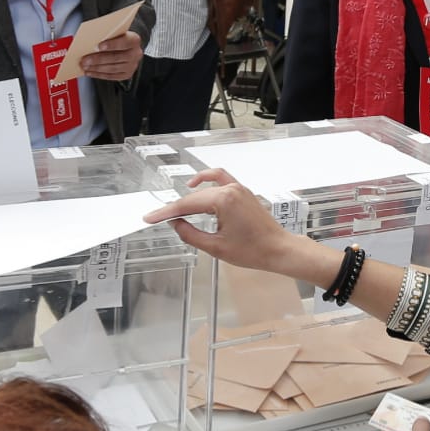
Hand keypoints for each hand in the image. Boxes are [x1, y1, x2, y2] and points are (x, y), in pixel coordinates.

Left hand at [81, 30, 143, 80]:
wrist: (127, 46)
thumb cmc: (118, 37)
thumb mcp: (115, 32)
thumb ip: (107, 35)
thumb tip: (91, 41)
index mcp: (134, 40)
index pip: (124, 42)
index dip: (112, 45)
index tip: (99, 46)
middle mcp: (135, 54)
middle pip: (116, 57)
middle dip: (98, 59)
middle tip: (85, 60)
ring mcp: (132, 65)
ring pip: (113, 68)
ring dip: (96, 68)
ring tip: (85, 66)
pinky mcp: (126, 74)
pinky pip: (112, 76)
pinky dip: (99, 75)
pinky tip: (90, 72)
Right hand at [143, 169, 323, 278]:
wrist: (278, 250)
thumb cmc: (253, 250)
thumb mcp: (215, 247)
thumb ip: (191, 234)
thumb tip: (176, 224)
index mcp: (223, 200)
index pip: (187, 205)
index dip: (166, 212)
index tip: (151, 218)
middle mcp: (231, 189)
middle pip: (194, 196)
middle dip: (175, 207)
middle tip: (158, 217)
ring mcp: (239, 188)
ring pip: (206, 186)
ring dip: (189, 194)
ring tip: (174, 207)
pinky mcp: (243, 192)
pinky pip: (222, 179)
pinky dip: (207, 181)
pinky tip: (196, 186)